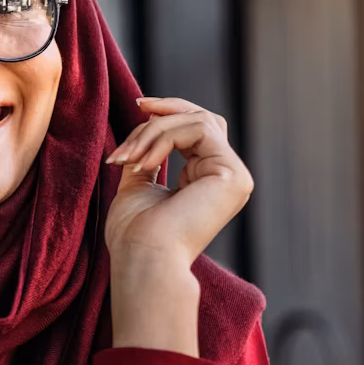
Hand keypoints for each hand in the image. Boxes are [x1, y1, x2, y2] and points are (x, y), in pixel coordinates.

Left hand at [103, 97, 253, 355]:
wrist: (143, 258)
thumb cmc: (136, 233)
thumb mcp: (140, 183)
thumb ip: (149, 156)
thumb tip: (146, 123)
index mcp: (209, 181)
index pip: (198, 131)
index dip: (169, 113)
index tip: (137, 106)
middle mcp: (228, 178)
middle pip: (204, 119)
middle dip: (166, 110)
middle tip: (136, 107)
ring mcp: (235, 176)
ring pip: (197, 122)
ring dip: (154, 131)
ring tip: (128, 157)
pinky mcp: (233, 174)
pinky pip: (198, 130)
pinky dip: (164, 139)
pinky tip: (144, 164)